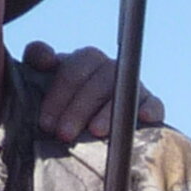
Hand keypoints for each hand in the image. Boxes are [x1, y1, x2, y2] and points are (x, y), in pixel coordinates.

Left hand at [23, 41, 166, 143]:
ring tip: (96, 132)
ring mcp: (130, 85)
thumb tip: (45, 57)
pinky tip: (144, 118)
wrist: (84, 131)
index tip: (45, 123)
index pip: (74, 67)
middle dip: (79, 107)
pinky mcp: (149, 104)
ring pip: (122, 89)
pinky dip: (150, 107)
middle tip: (63, 134)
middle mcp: (108, 69)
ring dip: (109, 111)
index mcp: (83, 62)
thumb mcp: (41, 83)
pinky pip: (153, 102)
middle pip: (98, 79)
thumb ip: (37, 59)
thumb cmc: (60, 108)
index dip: (59, 93)